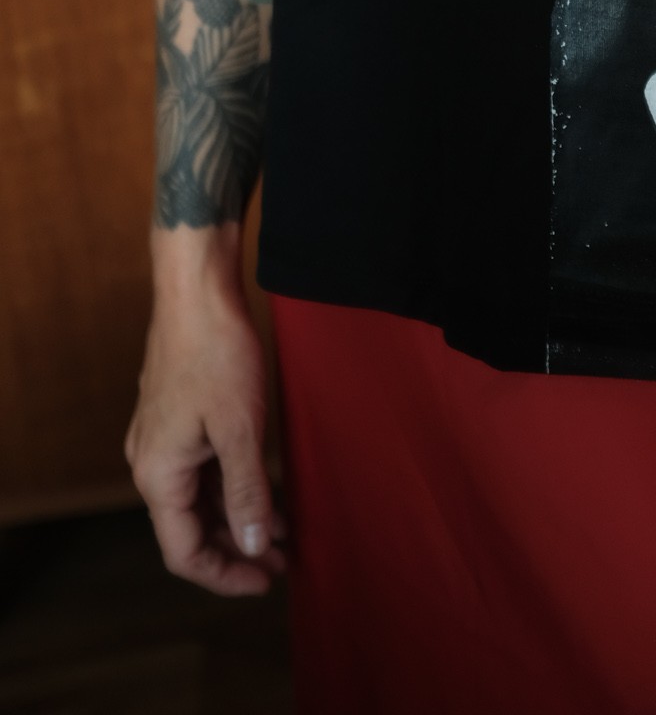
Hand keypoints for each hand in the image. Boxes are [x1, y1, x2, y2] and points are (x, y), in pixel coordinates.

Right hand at [124, 275, 287, 597]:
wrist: (197, 291)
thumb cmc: (216, 354)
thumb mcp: (240, 430)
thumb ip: (246, 493)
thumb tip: (255, 545)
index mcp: (158, 475)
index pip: (184, 551)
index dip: (225, 574)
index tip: (266, 581)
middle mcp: (152, 462)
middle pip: (191, 527)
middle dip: (238, 547)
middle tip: (284, 560)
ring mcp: (163, 438)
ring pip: (199, 498)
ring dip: (238, 517)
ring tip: (284, 532)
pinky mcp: (179, 417)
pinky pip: (203, 468)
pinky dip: (233, 485)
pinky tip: (268, 490)